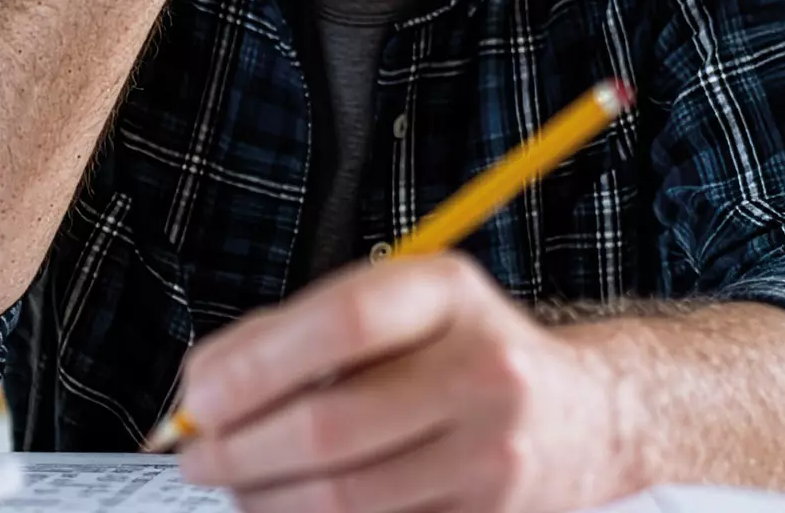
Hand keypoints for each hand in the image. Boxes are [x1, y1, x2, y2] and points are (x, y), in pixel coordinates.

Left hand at [176, 256, 650, 512]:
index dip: (256, 364)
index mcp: (450, 293)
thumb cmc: (464, 350)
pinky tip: (289, 505)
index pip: (344, 323)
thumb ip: (305, 332)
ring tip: (236, 485)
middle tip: (195, 456)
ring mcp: (494, 454)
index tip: (198, 395)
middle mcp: (484, 369)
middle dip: (239, 450)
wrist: (588, 414)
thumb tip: (202, 387)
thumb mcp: (406, 306)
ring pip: (346, 498)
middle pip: (332, 426)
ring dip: (266, 498)